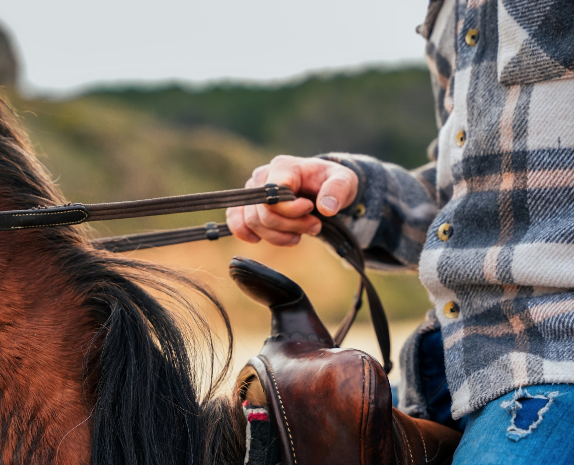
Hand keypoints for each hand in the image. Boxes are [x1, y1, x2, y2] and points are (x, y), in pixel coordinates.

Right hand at [226, 155, 357, 245]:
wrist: (322, 187)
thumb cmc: (331, 181)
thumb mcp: (345, 181)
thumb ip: (337, 190)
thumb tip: (326, 208)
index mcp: (284, 167)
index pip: (274, 194)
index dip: (292, 211)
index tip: (312, 210)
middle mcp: (262, 176)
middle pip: (264, 213)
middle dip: (291, 226)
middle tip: (314, 225)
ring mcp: (253, 190)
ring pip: (253, 222)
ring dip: (278, 236)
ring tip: (300, 234)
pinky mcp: (248, 204)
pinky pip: (235, 219)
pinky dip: (244, 232)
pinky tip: (258, 240)